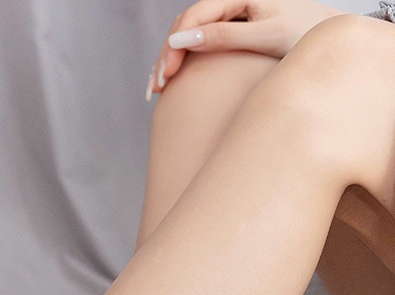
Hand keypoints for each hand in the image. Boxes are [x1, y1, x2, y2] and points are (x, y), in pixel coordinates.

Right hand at [147, 0, 345, 99]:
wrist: (333, 40)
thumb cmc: (308, 36)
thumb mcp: (267, 36)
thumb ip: (225, 36)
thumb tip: (180, 40)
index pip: (195, 16)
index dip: (175, 45)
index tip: (165, 77)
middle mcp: (235, 0)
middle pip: (187, 25)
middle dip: (168, 55)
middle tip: (156, 90)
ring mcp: (233, 15)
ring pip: (190, 35)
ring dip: (171, 61)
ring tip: (158, 90)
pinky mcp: (235, 31)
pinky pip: (202, 43)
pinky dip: (185, 63)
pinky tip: (173, 82)